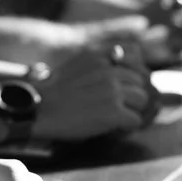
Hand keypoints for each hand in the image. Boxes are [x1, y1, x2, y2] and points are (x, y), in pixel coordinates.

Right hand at [32, 41, 155, 140]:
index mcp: (100, 55)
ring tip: (117, 117)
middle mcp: (110, 70)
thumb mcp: (76, 63)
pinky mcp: (114, 112)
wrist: (39, 110)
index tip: (127, 81)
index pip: (135, 52)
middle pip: (140, 81)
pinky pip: (135, 120)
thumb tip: (119, 61)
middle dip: (132, 93)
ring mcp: (113, 91)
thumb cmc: (54, 91)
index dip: (134, 68)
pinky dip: (127, 126)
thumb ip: (99, 61)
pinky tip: (115, 128)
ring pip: (142, 100)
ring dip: (132, 110)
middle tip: (119, 105)